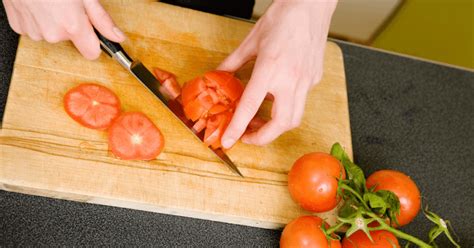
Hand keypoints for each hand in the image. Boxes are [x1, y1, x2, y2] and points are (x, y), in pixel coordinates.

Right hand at [3, 0, 124, 59]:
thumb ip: (102, 19)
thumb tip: (118, 37)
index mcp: (72, 27)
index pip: (92, 53)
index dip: (94, 42)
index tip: (93, 33)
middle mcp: (53, 34)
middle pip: (71, 40)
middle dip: (72, 26)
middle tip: (67, 5)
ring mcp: (34, 32)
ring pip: (53, 34)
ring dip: (53, 22)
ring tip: (50, 2)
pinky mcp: (20, 28)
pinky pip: (36, 29)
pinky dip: (38, 19)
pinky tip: (37, 5)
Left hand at [219, 0, 336, 147]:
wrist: (311, 4)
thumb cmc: (283, 17)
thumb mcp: (251, 40)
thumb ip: (233, 63)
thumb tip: (218, 76)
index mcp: (270, 67)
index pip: (251, 106)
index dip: (238, 128)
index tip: (229, 142)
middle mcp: (291, 78)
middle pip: (281, 124)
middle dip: (263, 138)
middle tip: (247, 136)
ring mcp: (306, 80)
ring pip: (295, 118)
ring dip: (276, 127)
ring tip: (260, 122)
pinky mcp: (314, 78)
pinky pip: (300, 101)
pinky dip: (286, 107)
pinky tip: (275, 98)